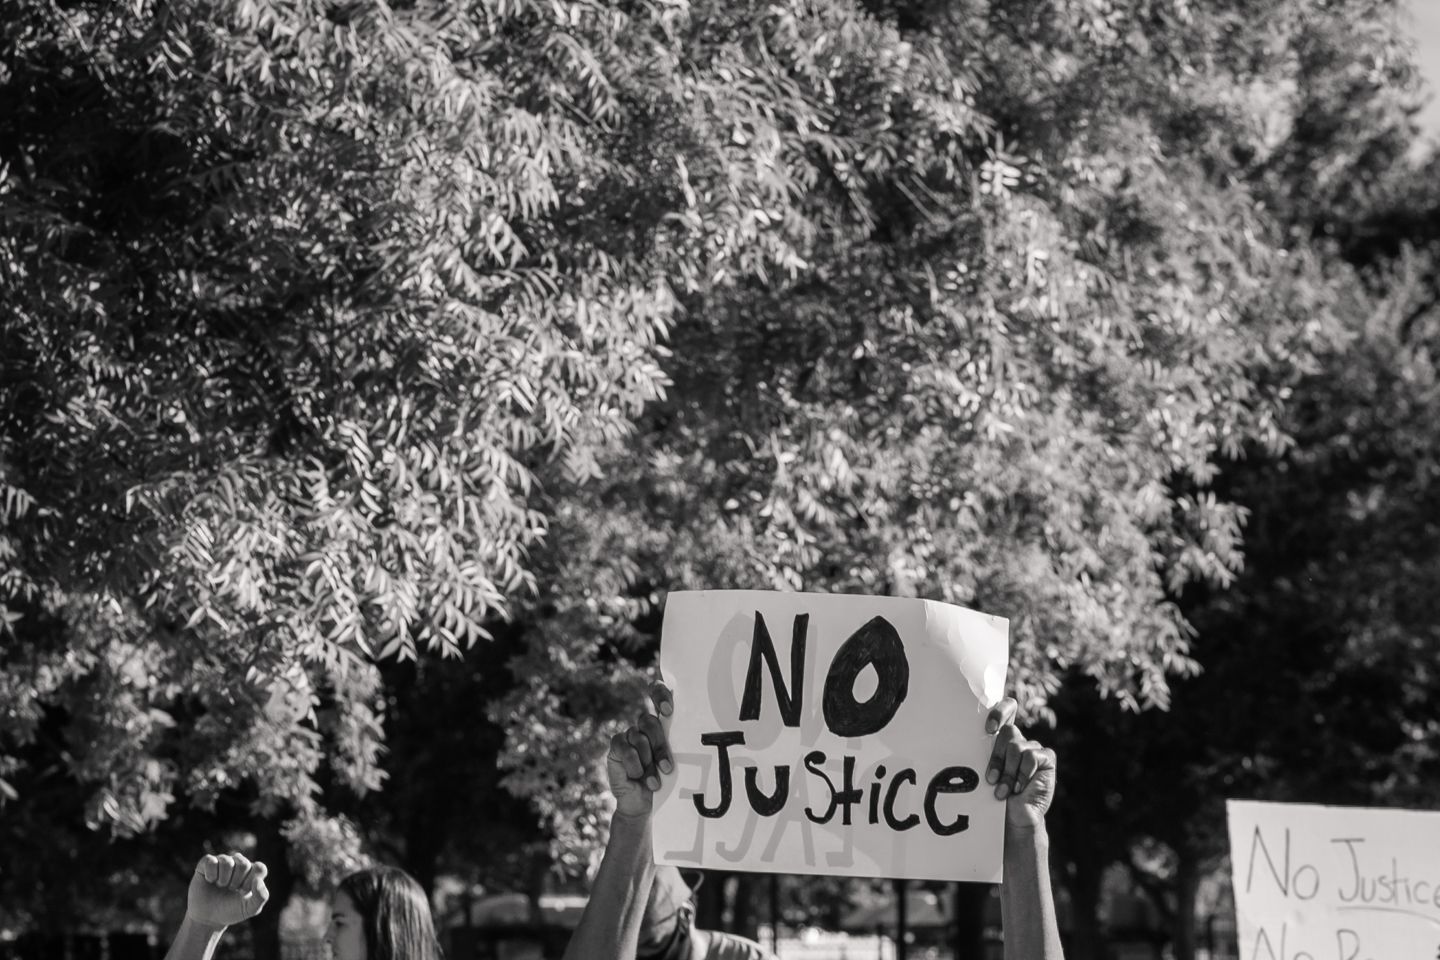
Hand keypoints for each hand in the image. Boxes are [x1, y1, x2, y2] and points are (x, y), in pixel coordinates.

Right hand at [185, 853, 269, 929]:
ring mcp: (223, 861)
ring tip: (220, 886)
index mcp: (252, 871)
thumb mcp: (249, 909)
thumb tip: (258, 880)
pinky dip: (211, 874)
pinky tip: (210, 880)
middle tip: (230, 889)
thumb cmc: (230, 911)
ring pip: (227, 861)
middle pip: (243, 864)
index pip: (259, 868)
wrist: (207, 918)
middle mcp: (238, 862)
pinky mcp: (207, 862)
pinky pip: (211, 861)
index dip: (250, 882)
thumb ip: (261, 897)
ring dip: (223, 879)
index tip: (243, 892)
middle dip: (236, 882)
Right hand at [607, 682, 673, 819]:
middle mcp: (644, 725)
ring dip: (648, 762)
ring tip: (654, 781)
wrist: (645, 804)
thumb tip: (691, 732)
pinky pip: (625, 748)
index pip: (658, 692)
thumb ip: (679, 742)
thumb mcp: (677, 760)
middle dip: (659, 745)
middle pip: (649, 720)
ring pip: (638, 737)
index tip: (668, 710)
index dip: (660, 694)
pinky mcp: (616, 747)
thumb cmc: (667, 780)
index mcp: (663, 721)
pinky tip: (638, 777)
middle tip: (667, 767)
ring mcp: (629, 735)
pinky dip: (634, 765)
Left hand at [984, 698, 1056, 831]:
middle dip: (997, 757)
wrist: (1013, 819)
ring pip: (1017, 746)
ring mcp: (1034, 749)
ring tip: (1003, 790)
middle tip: (991, 779)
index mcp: (1002, 739)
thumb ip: (980, 752)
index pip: (1007, 709)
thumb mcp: (983, 771)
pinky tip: (1019, 788)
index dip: (999, 712)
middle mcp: (1019, 741)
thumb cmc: (993, 796)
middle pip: (1008, 731)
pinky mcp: (1047, 758)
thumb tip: (960, 733)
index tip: (988, 729)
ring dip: (1008, 772)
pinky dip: (1022, 774)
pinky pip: (1031, 756)